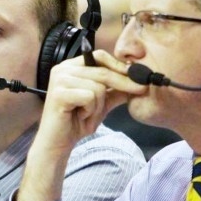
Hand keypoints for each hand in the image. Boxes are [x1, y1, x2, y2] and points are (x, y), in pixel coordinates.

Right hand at [18, 50, 146, 200]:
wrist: (58, 143)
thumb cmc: (76, 122)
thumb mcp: (101, 104)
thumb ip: (115, 91)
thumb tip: (138, 81)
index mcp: (71, 67)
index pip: (99, 56)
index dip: (119, 65)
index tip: (138, 75)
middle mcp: (63, 69)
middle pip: (102, 71)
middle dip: (124, 83)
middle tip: (141, 89)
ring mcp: (59, 80)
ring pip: (98, 87)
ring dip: (98, 106)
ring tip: (87, 115)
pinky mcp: (59, 93)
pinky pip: (89, 97)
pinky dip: (90, 111)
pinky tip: (80, 116)